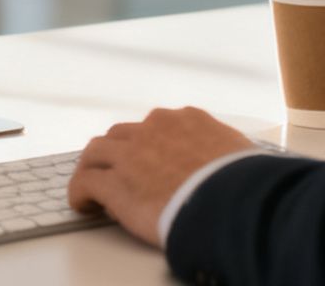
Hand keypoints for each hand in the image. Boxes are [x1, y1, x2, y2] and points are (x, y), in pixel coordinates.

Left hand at [67, 106, 254, 246]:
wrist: (232, 201)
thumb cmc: (244, 182)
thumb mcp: (241, 152)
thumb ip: (224, 150)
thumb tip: (229, 160)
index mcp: (186, 119)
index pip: (157, 126)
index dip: (149, 145)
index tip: (149, 160)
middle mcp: (155, 128)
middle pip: (122, 134)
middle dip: (117, 152)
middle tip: (117, 170)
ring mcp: (131, 154)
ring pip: (96, 152)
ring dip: (92, 168)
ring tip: (91, 185)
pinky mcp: (115, 184)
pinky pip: (85, 183)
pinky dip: (80, 193)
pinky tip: (83, 205)